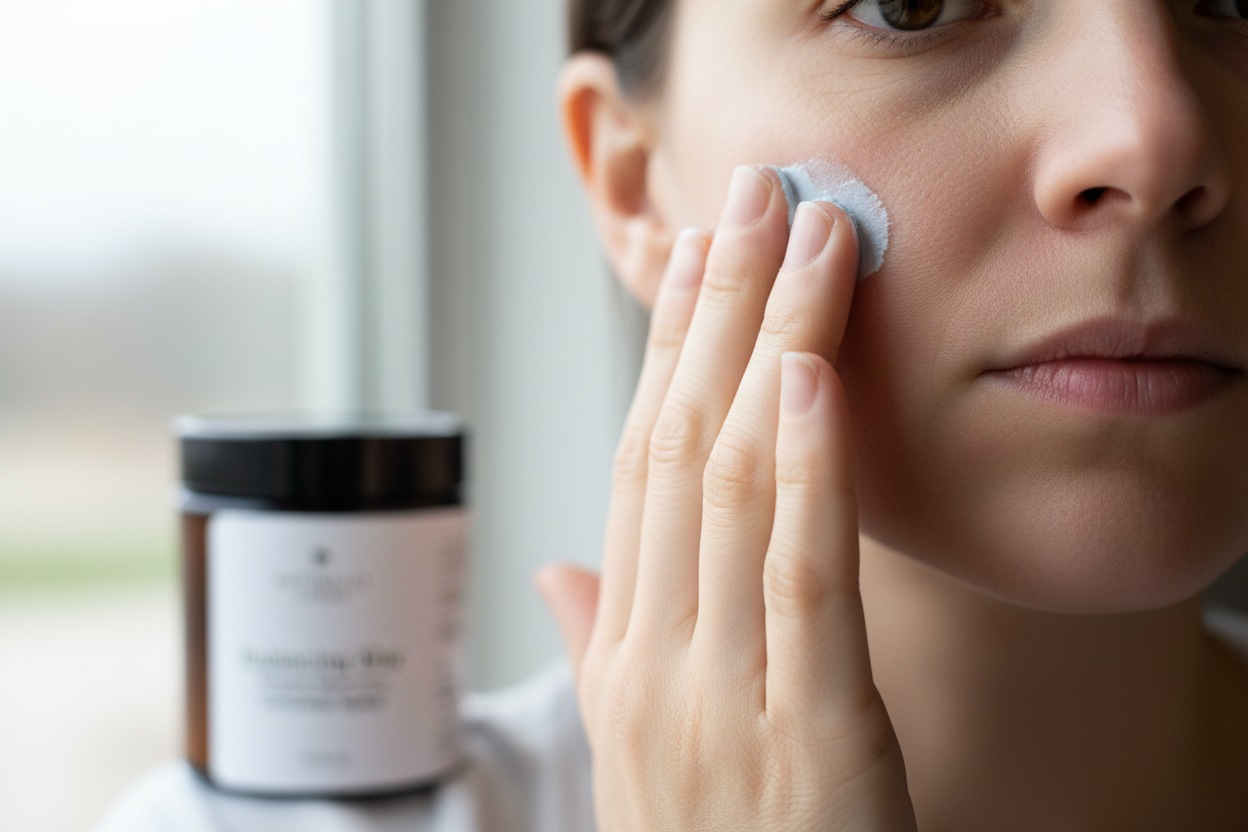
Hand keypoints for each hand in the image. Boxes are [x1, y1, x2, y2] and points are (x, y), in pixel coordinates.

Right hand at [538, 166, 916, 831]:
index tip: (692, 256)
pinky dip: (802, 471)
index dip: (664, 349)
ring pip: (731, 485)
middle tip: (749, 194)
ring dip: (766, 347)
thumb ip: (597, 647)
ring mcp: (720, 693)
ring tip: (800, 239)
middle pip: (676, 445)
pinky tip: (811, 376)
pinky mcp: (808, 734)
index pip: (635, 463)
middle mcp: (655, 656)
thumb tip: (561, 565)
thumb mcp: (638, 747)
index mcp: (625, 652)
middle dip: (714, 310)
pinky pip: (796, 578)